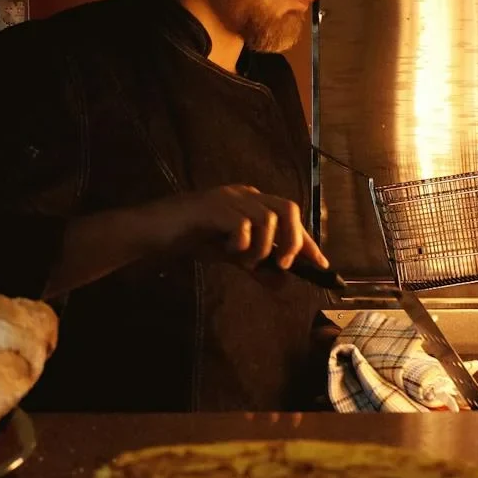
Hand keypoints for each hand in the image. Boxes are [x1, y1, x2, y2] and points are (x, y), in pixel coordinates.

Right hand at [147, 185, 328, 271]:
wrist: (156, 231)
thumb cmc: (193, 239)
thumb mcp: (231, 255)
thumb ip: (257, 265)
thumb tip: (283, 283)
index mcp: (252, 201)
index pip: (291, 217)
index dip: (308, 241)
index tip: (322, 265)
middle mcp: (245, 194)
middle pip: (288, 209)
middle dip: (293, 241)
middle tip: (283, 265)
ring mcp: (229, 198)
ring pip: (268, 217)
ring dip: (264, 246)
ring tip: (245, 261)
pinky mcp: (213, 207)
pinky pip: (242, 223)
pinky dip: (242, 242)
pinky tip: (228, 250)